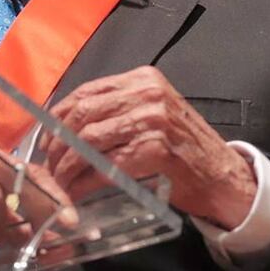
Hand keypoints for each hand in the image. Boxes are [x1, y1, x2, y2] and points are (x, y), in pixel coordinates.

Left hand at [40, 66, 256, 229]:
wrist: (224, 175)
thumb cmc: (185, 147)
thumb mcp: (153, 113)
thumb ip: (118, 110)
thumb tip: (69, 122)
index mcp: (143, 79)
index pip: (87, 91)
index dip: (59, 115)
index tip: (45, 136)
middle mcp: (147, 93)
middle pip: (84, 112)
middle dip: (58, 141)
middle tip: (48, 163)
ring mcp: (152, 120)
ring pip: (89, 139)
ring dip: (67, 164)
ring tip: (58, 181)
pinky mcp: (155, 150)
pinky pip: (106, 165)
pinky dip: (85, 181)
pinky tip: (77, 192)